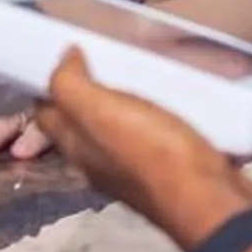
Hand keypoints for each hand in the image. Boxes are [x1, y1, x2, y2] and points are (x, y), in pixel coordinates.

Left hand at [31, 51, 251, 247]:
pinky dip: (148, 115)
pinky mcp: (166, 167)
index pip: (45, 115)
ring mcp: (131, 168)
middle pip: (78, 124)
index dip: (47, 85)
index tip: (63, 54)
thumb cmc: (150, 151)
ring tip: (129, 71)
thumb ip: (71, 84)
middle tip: (97, 58)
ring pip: (113, 130)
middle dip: (81, 93)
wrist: (207, 196)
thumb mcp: (99, 110)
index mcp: (76, 146)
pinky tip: (163, 97)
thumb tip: (64, 58)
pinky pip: (148, 136)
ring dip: (117, 104)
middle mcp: (96, 162)